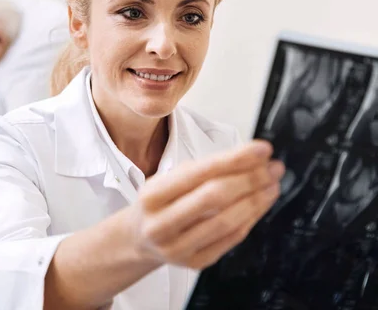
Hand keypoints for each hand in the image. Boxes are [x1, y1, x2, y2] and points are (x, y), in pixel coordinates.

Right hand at [132, 140, 283, 269]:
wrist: (139, 239)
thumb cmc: (159, 203)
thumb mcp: (167, 179)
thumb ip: (204, 170)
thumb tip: (251, 158)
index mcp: (152, 195)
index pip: (200, 173)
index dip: (235, 159)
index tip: (262, 149)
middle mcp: (161, 223)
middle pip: (215, 197)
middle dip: (250, 179)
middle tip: (273, 168)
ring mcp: (178, 247)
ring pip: (227, 221)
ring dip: (257, 200)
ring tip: (273, 184)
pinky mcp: (194, 263)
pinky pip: (230, 239)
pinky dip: (250, 218)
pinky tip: (260, 204)